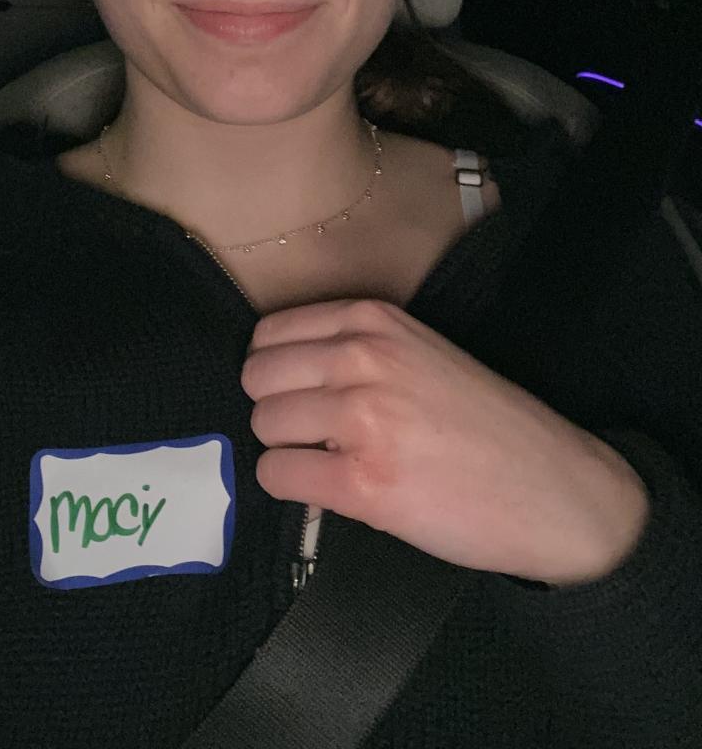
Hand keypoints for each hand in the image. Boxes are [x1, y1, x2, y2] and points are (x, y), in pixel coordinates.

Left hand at [241, 298, 650, 585]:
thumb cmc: (490, 425)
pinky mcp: (363, 482)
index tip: (300, 395)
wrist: (555, 488)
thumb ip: (356, 348)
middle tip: (315, 435)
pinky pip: (277, 475)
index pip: (269, 334)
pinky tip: (333, 490)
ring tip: (333, 462)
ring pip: (264, 425)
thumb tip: (282, 372)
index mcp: (375, 320)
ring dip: (288, 450)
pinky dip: (292, 488)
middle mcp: (363, 358)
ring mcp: (362, 418)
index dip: (278, 373)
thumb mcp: (423, 353)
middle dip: (278, 410)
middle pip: (257, 378)